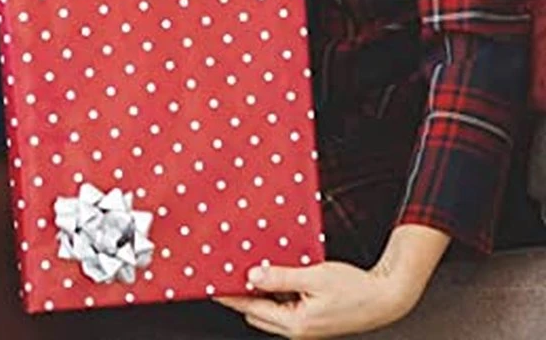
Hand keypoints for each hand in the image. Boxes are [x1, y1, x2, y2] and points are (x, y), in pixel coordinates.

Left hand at [215, 259, 413, 337]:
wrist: (384, 298)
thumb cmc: (355, 288)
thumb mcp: (314, 276)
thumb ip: (281, 277)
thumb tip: (253, 275)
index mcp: (296, 323)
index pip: (252, 308)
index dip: (231, 296)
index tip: (213, 286)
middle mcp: (298, 329)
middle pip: (257, 312)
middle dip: (242, 294)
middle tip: (229, 272)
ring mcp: (305, 327)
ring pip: (270, 310)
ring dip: (261, 292)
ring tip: (252, 269)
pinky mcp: (312, 320)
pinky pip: (285, 307)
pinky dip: (276, 292)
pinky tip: (276, 274)